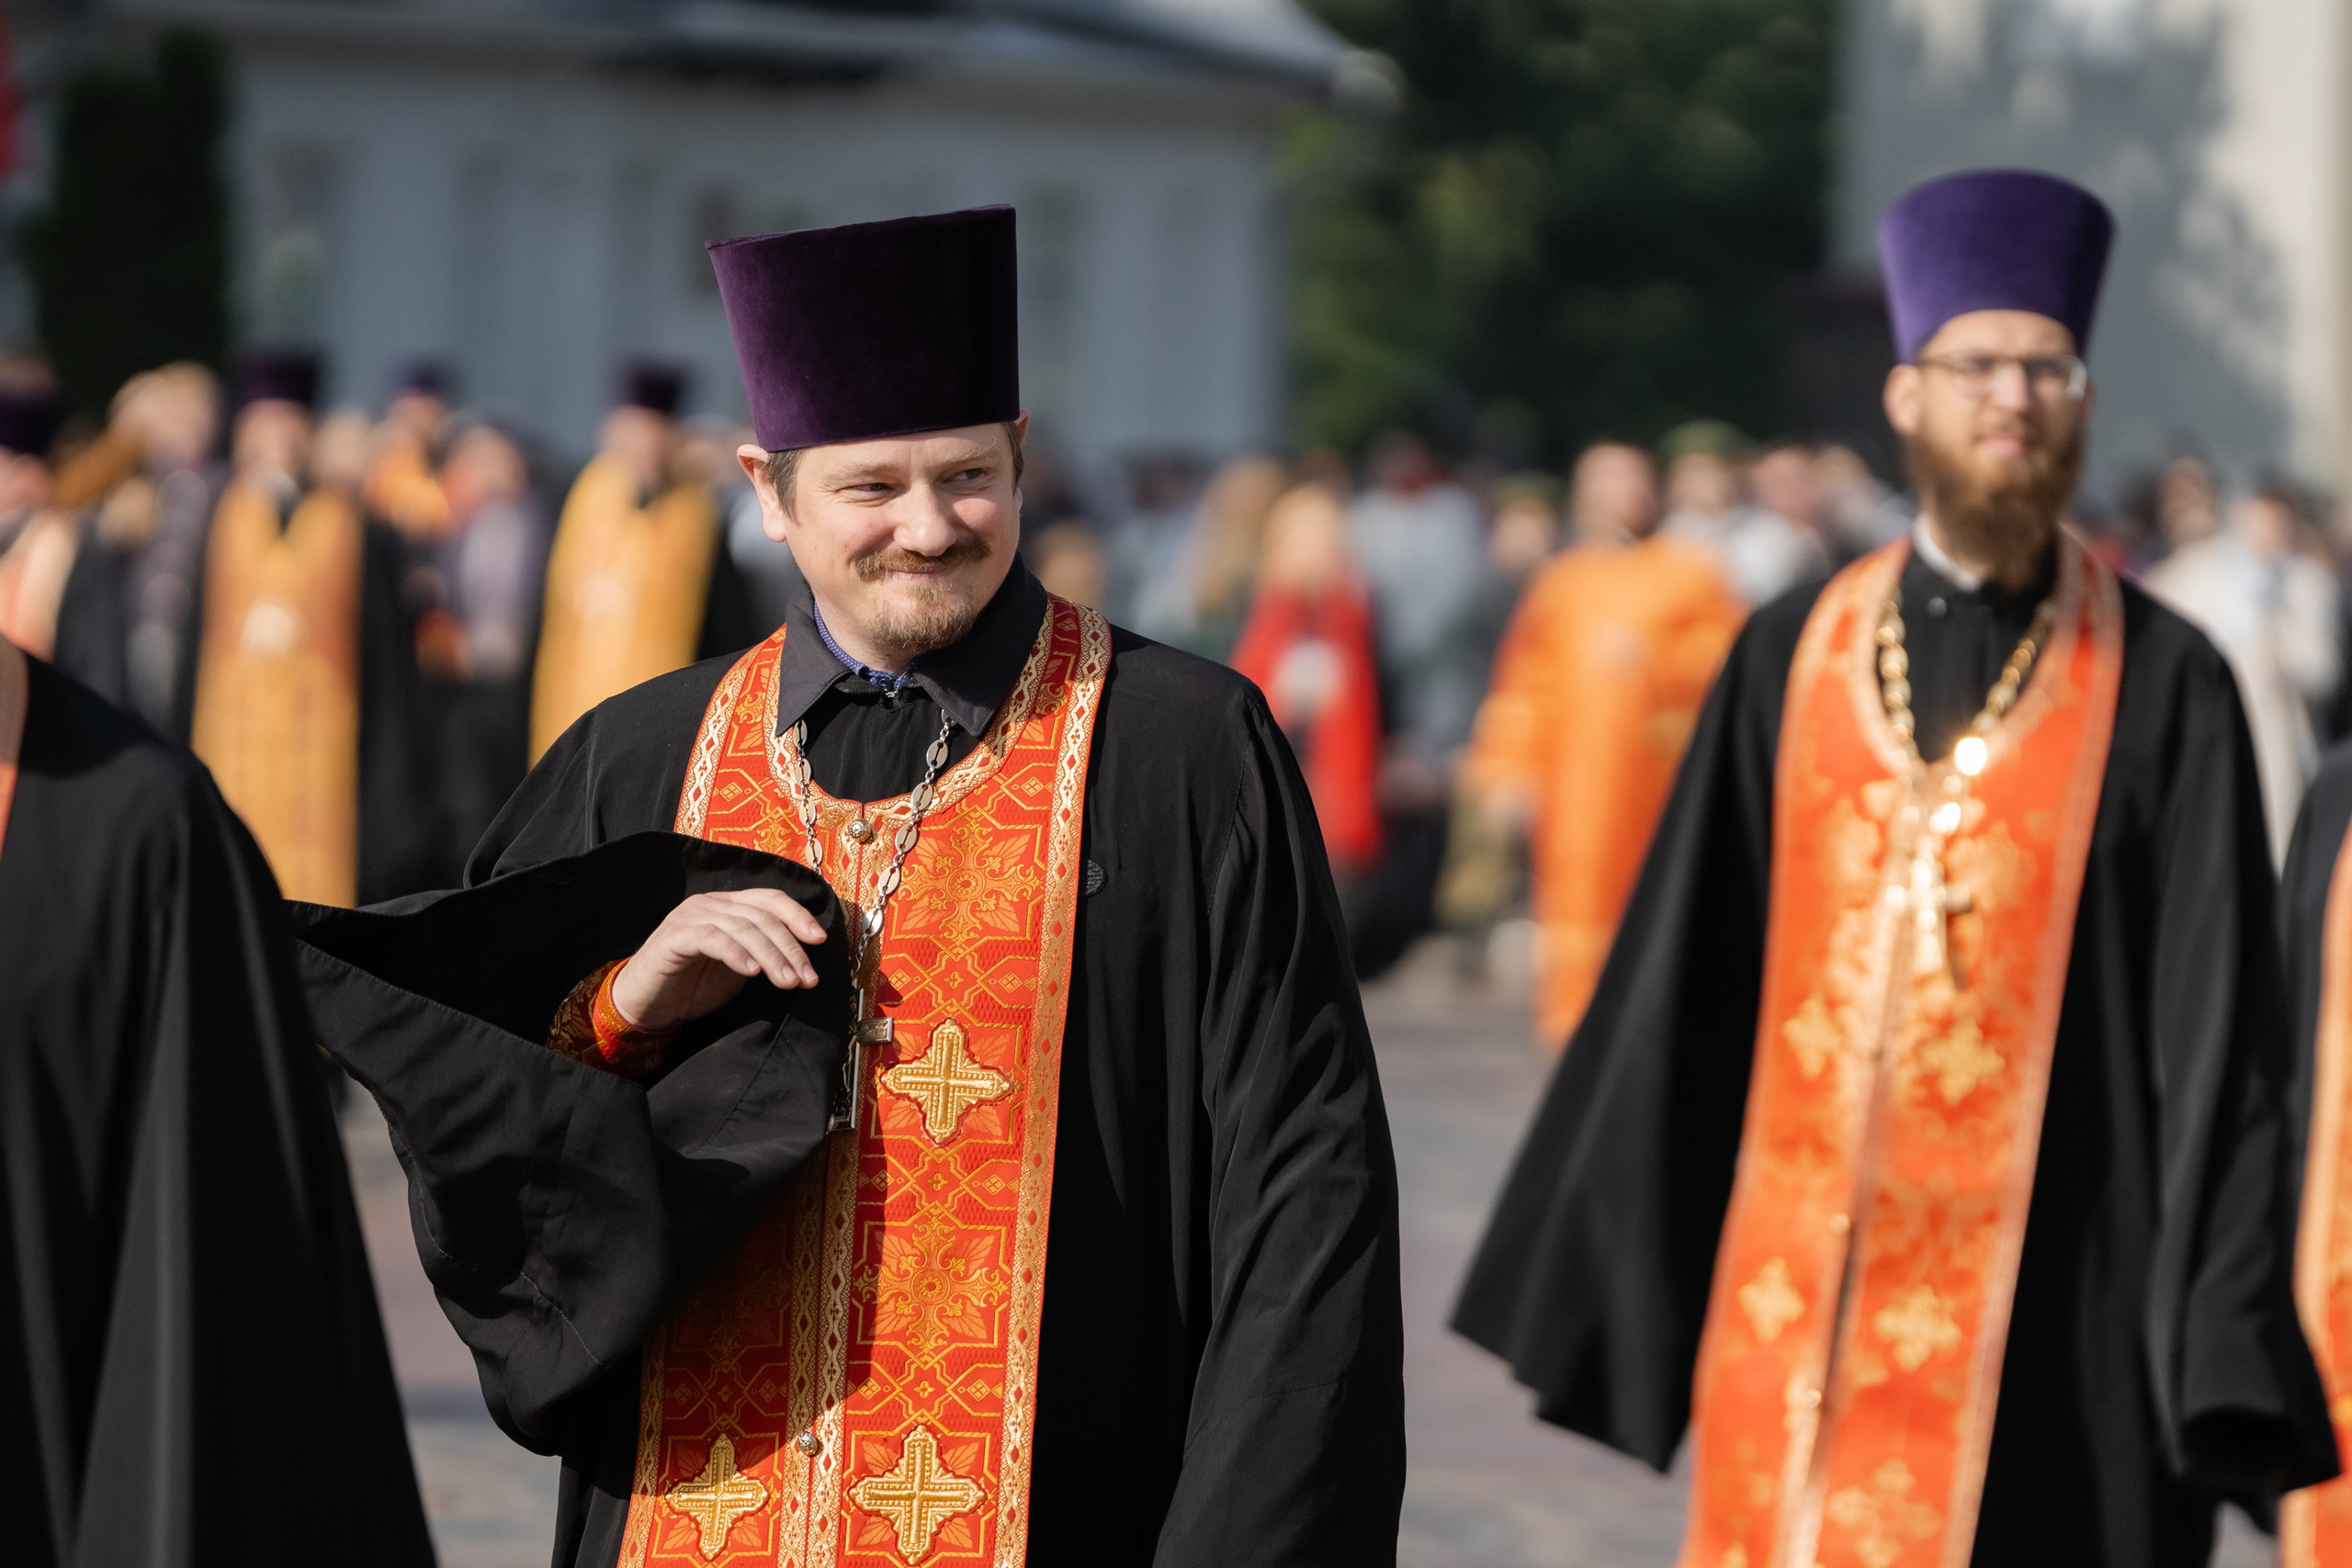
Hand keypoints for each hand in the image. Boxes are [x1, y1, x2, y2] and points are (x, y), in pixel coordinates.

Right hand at [608, 889, 827, 1031]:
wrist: (646, 1006)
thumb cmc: (693, 987)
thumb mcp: (739, 968)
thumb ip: (764, 954)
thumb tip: (804, 958)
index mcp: (728, 906)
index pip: (770, 899)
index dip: (798, 916)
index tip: (820, 941)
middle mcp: (711, 904)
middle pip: (761, 916)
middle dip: (790, 947)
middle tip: (807, 978)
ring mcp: (690, 917)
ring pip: (742, 927)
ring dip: (770, 956)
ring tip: (788, 982)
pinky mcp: (673, 937)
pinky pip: (711, 938)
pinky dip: (735, 953)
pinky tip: (751, 972)